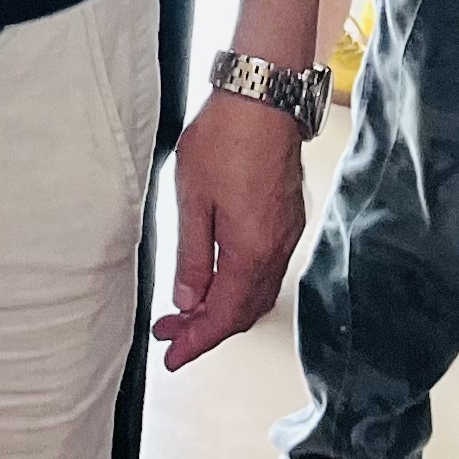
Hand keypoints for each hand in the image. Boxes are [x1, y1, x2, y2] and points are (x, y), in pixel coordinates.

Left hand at [155, 92, 308, 369]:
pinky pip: (264, 271)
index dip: (196, 343)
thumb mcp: (192, 200)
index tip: (173, 358)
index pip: (222, 316)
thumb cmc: (226, 140)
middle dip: (205, 330)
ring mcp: (285, 236)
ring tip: (186, 311)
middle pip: (242, 311)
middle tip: (171, 336)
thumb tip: (187, 300)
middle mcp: (274, 250)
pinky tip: (216, 279)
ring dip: (222, 308)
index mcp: (250, 252)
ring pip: (255, 293)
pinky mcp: (287, 220)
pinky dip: (238, 286)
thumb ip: (192, 256)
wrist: (263, 100)